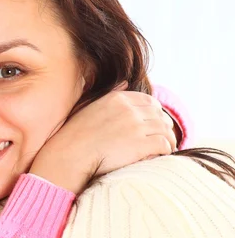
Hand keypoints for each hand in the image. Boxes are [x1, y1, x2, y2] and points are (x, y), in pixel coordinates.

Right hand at [30, 88, 175, 193]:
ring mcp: (136, 127)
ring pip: (165, 130)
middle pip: (160, 115)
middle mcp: (129, 110)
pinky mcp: (141, 144)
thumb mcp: (89, 106)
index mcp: (117, 99)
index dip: (155, 113)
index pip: (149, 101)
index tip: (153, 123)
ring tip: (166, 148)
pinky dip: (166, 150)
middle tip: (163, 137)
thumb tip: (126, 81)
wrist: (69, 156)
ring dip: (168, 139)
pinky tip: (161, 155)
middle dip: (163, 126)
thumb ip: (110, 93)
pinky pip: (164, 144)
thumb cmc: (74, 136)